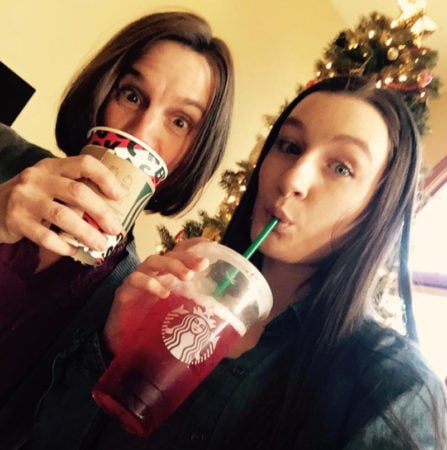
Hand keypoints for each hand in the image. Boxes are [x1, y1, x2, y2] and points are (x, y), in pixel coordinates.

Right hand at [0, 155, 123, 254]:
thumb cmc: (32, 198)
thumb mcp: (50, 184)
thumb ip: (74, 190)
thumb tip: (112, 211)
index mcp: (52, 166)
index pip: (84, 164)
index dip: (105, 178)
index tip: (119, 195)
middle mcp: (38, 178)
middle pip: (78, 192)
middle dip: (101, 212)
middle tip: (115, 229)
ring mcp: (25, 198)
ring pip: (64, 216)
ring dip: (87, 233)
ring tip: (101, 245)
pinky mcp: (16, 220)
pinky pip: (46, 236)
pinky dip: (64, 245)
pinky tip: (74, 250)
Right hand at [103, 238, 209, 355]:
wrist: (124, 345)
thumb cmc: (152, 326)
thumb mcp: (176, 314)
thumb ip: (193, 307)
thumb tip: (222, 311)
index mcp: (167, 274)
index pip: (180, 252)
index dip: (194, 245)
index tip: (213, 246)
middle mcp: (153, 273)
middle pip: (169, 254)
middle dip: (187, 256)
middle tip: (203, 264)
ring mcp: (138, 280)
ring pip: (153, 261)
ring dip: (171, 265)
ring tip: (188, 276)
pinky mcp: (125, 292)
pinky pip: (135, 280)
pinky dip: (150, 283)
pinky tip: (163, 293)